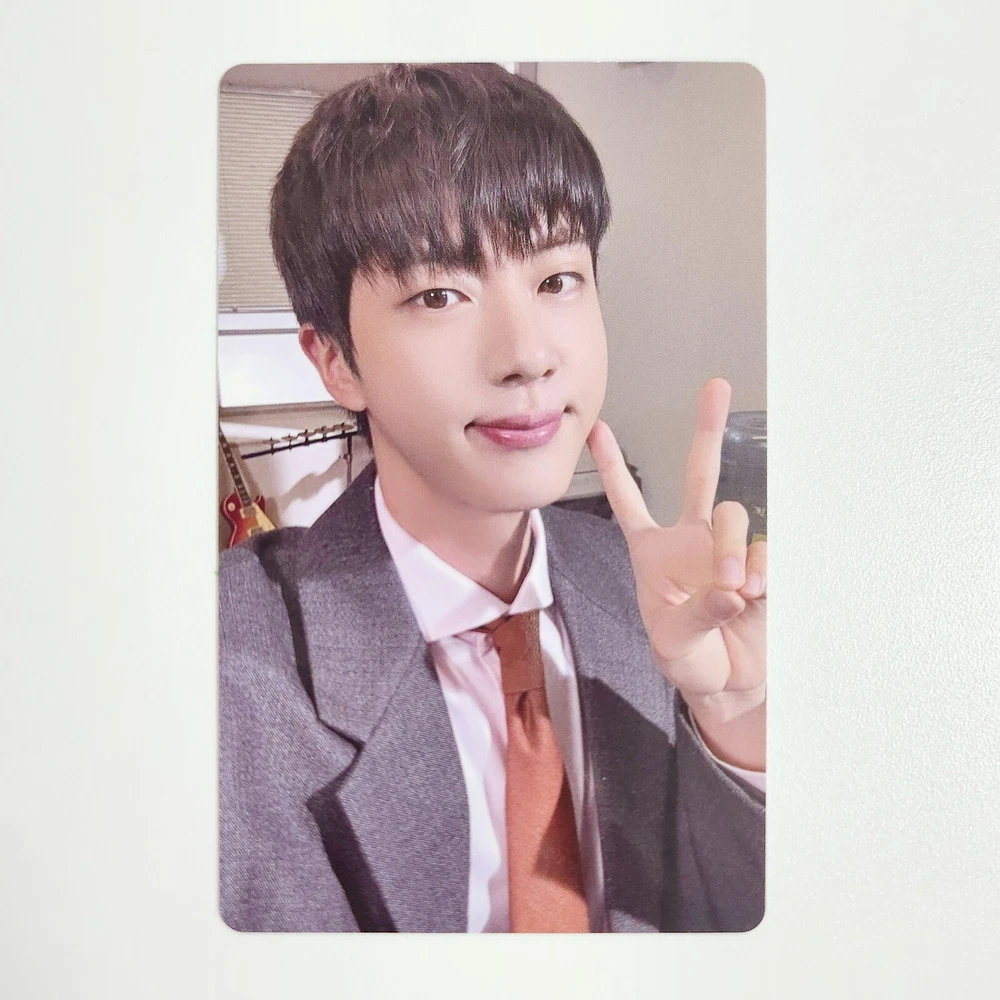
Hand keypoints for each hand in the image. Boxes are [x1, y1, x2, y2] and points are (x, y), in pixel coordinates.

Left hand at [586, 378, 765, 770]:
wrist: (729, 682)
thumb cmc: (687, 658)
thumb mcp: (672, 643)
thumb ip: (696, 613)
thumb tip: (731, 587)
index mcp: (653, 551)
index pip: (629, 502)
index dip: (614, 467)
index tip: (597, 430)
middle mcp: (692, 540)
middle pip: (700, 474)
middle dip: (706, 430)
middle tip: (716, 388)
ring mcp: (728, 548)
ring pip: (730, 516)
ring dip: (729, 550)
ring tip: (733, 590)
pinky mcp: (763, 566)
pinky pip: (763, 551)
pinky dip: (760, 570)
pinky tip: (755, 594)